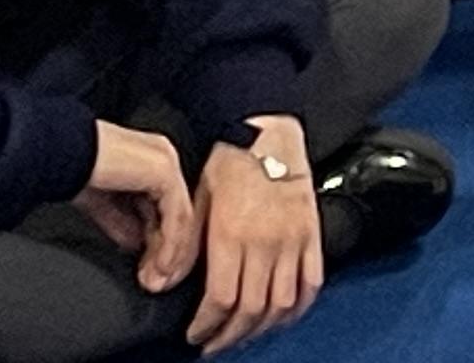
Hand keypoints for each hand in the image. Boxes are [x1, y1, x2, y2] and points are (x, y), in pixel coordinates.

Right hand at [82, 121, 198, 296]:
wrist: (62, 152)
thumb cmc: (75, 170)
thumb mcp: (103, 204)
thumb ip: (123, 222)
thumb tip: (137, 246)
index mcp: (153, 162)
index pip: (170, 207)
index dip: (163, 243)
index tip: (153, 272)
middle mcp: (166, 158)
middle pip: (180, 212)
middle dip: (170, 253)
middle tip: (159, 283)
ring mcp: (167, 162)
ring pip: (183, 216)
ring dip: (173, 254)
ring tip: (160, 281)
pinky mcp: (163, 171)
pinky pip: (176, 214)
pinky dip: (171, 244)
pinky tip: (161, 266)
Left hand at [191, 119, 324, 352]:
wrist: (269, 133)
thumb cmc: (231, 161)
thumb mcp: (196, 200)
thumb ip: (182, 245)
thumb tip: (161, 282)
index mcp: (233, 234)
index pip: (221, 299)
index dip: (206, 326)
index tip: (195, 334)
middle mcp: (266, 242)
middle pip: (251, 310)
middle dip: (229, 336)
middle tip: (214, 343)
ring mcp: (293, 240)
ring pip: (282, 303)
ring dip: (261, 328)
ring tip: (243, 334)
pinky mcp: (312, 235)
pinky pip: (311, 283)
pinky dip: (298, 308)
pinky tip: (281, 315)